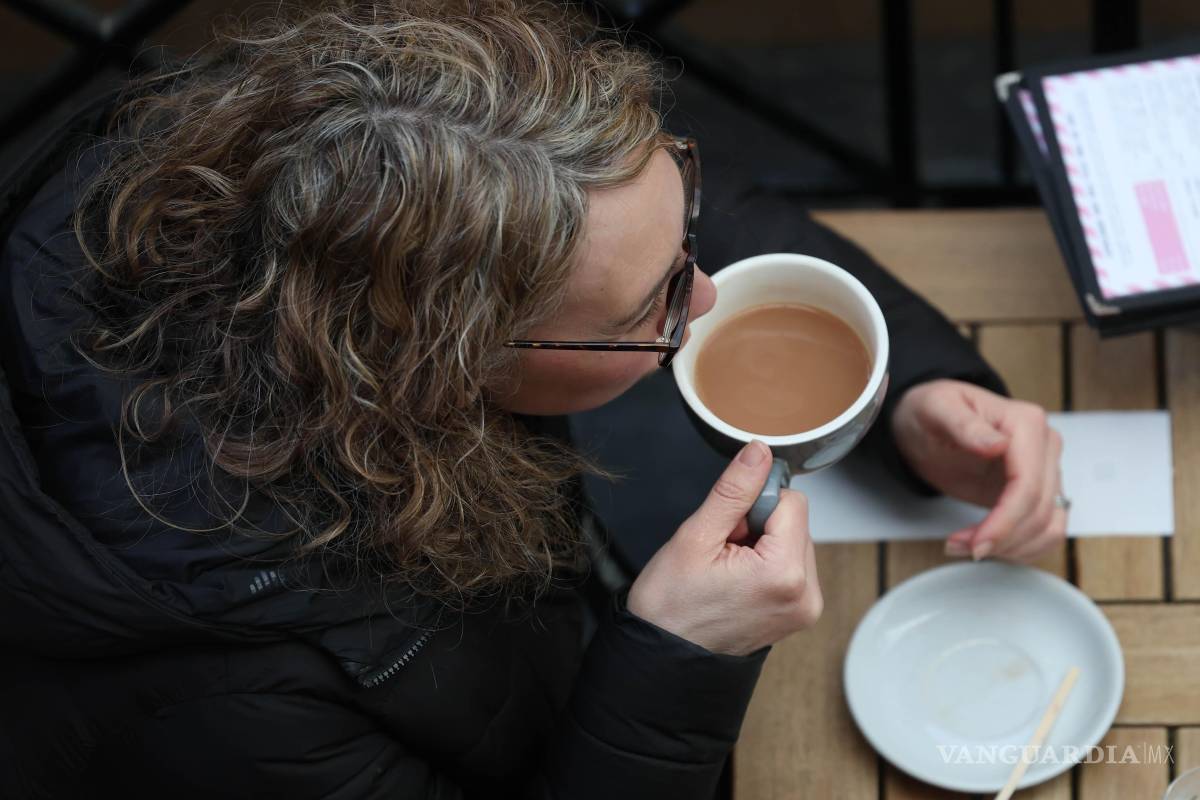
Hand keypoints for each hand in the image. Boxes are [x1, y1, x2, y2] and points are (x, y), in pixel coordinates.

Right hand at [626, 440, 822, 656]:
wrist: (665, 660)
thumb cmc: (671, 607)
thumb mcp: (696, 537)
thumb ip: (734, 490)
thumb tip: (759, 452)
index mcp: (786, 573)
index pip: (792, 501)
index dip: (754, 504)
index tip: (728, 528)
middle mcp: (806, 593)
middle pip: (796, 521)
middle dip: (759, 525)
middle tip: (722, 552)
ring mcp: (806, 607)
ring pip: (794, 541)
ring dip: (763, 544)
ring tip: (728, 570)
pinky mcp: (800, 613)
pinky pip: (792, 565)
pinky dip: (767, 563)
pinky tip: (738, 581)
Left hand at [891, 379, 1065, 562]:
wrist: (929, 421)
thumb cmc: (933, 410)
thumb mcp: (937, 409)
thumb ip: (964, 425)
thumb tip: (997, 445)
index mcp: (1026, 423)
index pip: (1028, 485)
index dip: (1006, 522)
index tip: (978, 543)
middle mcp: (1044, 446)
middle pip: (1040, 510)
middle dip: (1001, 538)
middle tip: (959, 547)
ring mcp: (1044, 470)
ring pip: (1049, 525)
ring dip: (1012, 548)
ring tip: (966, 547)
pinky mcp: (1036, 492)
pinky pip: (1045, 529)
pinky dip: (1021, 548)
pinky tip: (987, 546)